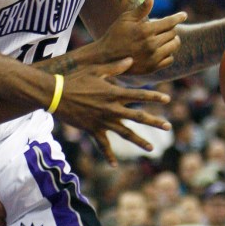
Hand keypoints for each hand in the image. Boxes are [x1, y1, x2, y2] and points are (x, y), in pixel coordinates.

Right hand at [54, 58, 171, 166]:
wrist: (56, 95)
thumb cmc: (75, 80)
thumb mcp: (95, 70)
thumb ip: (114, 67)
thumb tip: (130, 60)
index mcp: (113, 93)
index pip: (139, 95)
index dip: (154, 97)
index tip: (167, 99)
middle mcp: (111, 109)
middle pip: (138, 116)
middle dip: (154, 122)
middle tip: (168, 126)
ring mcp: (103, 121)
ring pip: (125, 133)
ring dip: (140, 141)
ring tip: (151, 149)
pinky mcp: (93, 130)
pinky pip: (103, 145)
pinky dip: (108, 155)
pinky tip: (114, 165)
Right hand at [98, 0, 186, 74]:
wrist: (106, 58)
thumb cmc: (115, 34)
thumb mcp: (126, 19)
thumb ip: (141, 8)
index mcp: (145, 30)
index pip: (170, 22)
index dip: (178, 17)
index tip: (184, 15)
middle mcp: (151, 44)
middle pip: (173, 33)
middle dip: (170, 29)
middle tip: (163, 28)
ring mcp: (152, 57)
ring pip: (174, 46)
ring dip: (171, 41)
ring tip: (164, 38)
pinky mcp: (152, 68)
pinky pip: (170, 59)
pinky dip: (168, 54)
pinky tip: (160, 50)